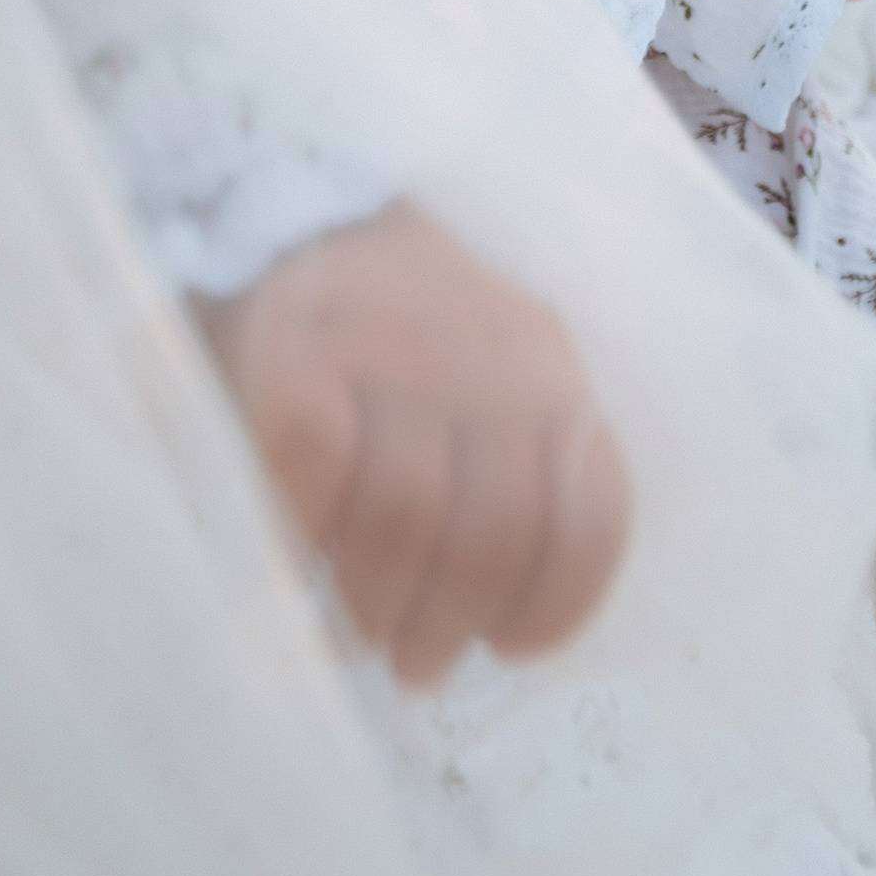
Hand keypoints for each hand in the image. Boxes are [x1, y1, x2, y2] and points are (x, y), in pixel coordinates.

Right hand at [195, 206, 630, 687]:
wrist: (282, 208)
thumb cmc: (387, 333)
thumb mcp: (482, 380)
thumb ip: (507, 471)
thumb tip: (491, 625)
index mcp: (552, 369)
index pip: (593, 515)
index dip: (559, 605)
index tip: (507, 648)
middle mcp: (491, 354)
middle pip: (498, 532)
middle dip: (453, 624)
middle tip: (416, 667)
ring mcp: (393, 347)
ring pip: (409, 515)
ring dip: (379, 604)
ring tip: (357, 639)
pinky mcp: (301, 350)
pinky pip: (317, 470)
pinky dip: (306, 538)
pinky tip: (298, 570)